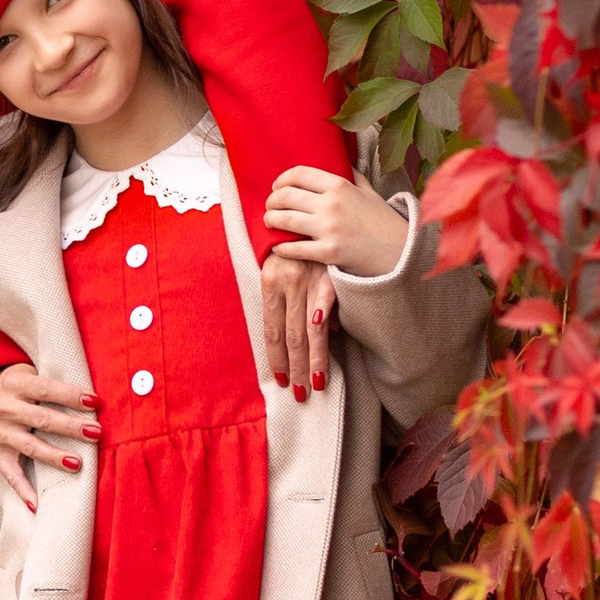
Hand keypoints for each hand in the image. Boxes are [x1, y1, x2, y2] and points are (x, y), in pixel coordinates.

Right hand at [0, 362, 98, 512]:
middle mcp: (5, 408)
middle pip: (42, 419)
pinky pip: (10, 474)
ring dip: (54, 456)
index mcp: (15, 384)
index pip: (46, 389)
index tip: (95, 401)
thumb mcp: (26, 373)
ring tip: (77, 463)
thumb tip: (91, 399)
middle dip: (71, 427)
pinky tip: (37, 504)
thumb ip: (51, 383)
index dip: (71, 395)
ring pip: (30, 446)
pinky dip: (23, 490)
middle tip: (96, 433)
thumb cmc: (14, 384)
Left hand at [258, 248, 331, 398]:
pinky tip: (327, 345)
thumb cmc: (294, 240)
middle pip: (289, 337)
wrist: (308, 205)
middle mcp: (286, 282)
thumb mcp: (283, 267)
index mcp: (270, 283)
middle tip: (300, 395)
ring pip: (308, 330)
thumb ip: (294, 300)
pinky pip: (326, 305)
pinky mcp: (329, 274)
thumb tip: (321, 329)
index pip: (272, 331)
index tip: (280, 380)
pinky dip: (324, 326)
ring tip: (316, 385)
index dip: (275, 358)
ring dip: (312, 361)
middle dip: (295, 369)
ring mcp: (308, 279)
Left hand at [264, 163, 410, 278]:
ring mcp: (329, 229)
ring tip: (270, 221)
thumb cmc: (384, 221)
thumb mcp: (370, 192)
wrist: (400, 252)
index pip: (299, 174)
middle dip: (272, 201)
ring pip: (284, 220)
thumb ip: (353, 177)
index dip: (282, 179)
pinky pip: (294, 248)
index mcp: (340, 185)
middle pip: (286, 196)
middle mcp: (331, 204)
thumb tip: (342, 162)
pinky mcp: (328, 253)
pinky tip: (278, 246)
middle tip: (271, 206)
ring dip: (271, 220)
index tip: (277, 186)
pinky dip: (280, 247)